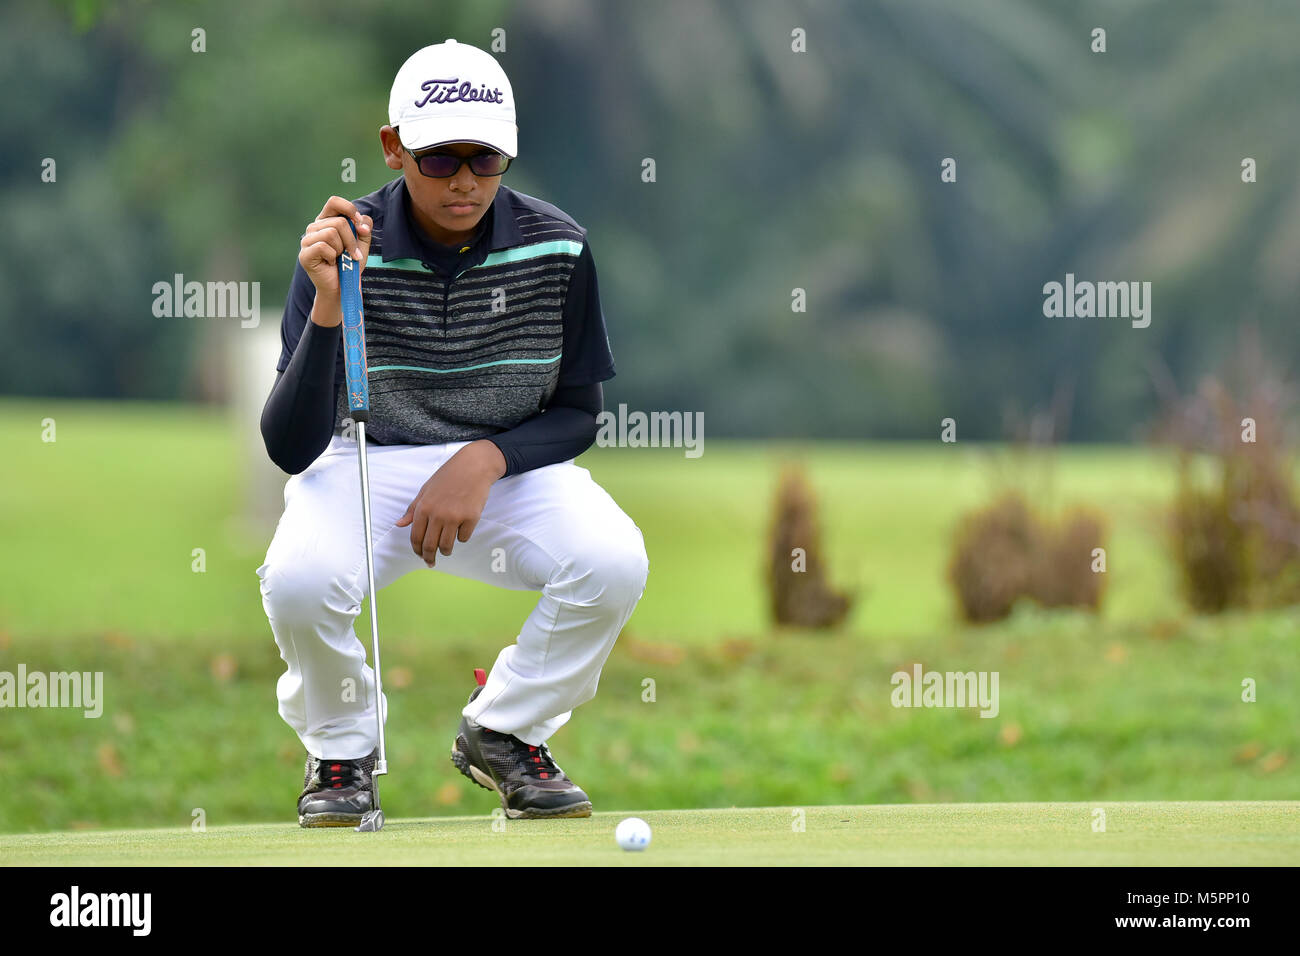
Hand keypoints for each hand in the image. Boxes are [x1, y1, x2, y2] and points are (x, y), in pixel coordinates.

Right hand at [298, 196, 373, 324]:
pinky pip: (324, 246)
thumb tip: (362, 221)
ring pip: (332, 233)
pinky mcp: (304, 254)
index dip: (350, 210)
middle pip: (339, 222)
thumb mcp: (362, 244)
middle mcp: (314, 227)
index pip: (335, 202)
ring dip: (342, 249)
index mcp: (326, 221)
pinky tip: (331, 263)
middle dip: (352, 240)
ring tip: (340, 259)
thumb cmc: (350, 264)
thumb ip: (364, 228)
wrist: (343, 287)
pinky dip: (333, 257)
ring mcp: (307, 240)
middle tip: (353, 254)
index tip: (360, 225)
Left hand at [395, 441, 507, 565]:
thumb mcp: (426, 489)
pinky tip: (461, 530)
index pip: (416, 537)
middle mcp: (438, 514)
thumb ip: (413, 509)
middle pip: (430, 546)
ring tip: (447, 550)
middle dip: (429, 557)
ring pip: (447, 546)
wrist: (473, 466)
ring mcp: (455, 517)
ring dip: (446, 551)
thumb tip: (400, 524)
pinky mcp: (471, 518)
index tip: (420, 555)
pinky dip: (461, 537)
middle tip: (431, 562)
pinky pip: (464, 538)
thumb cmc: (449, 476)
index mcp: (424, 507)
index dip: (417, 550)